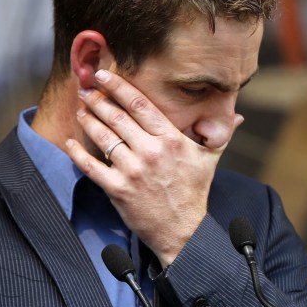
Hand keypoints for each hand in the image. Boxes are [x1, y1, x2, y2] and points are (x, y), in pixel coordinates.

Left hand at [64, 69, 241, 265]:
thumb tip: (237, 115)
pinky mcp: (118, 190)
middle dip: (98, 100)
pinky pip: (91, 166)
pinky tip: (70, 142)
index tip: (104, 75)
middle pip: (117, 116)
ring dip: (88, 120)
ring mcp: (133, 170)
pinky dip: (77, 153)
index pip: (140, 104)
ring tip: (81, 110)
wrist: (183, 231)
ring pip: (103, 137)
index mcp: (172, 139)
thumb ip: (220, 133)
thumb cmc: (194, 192)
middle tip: (86, 89)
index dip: (118, 86)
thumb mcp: (209, 159)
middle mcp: (151, 151)